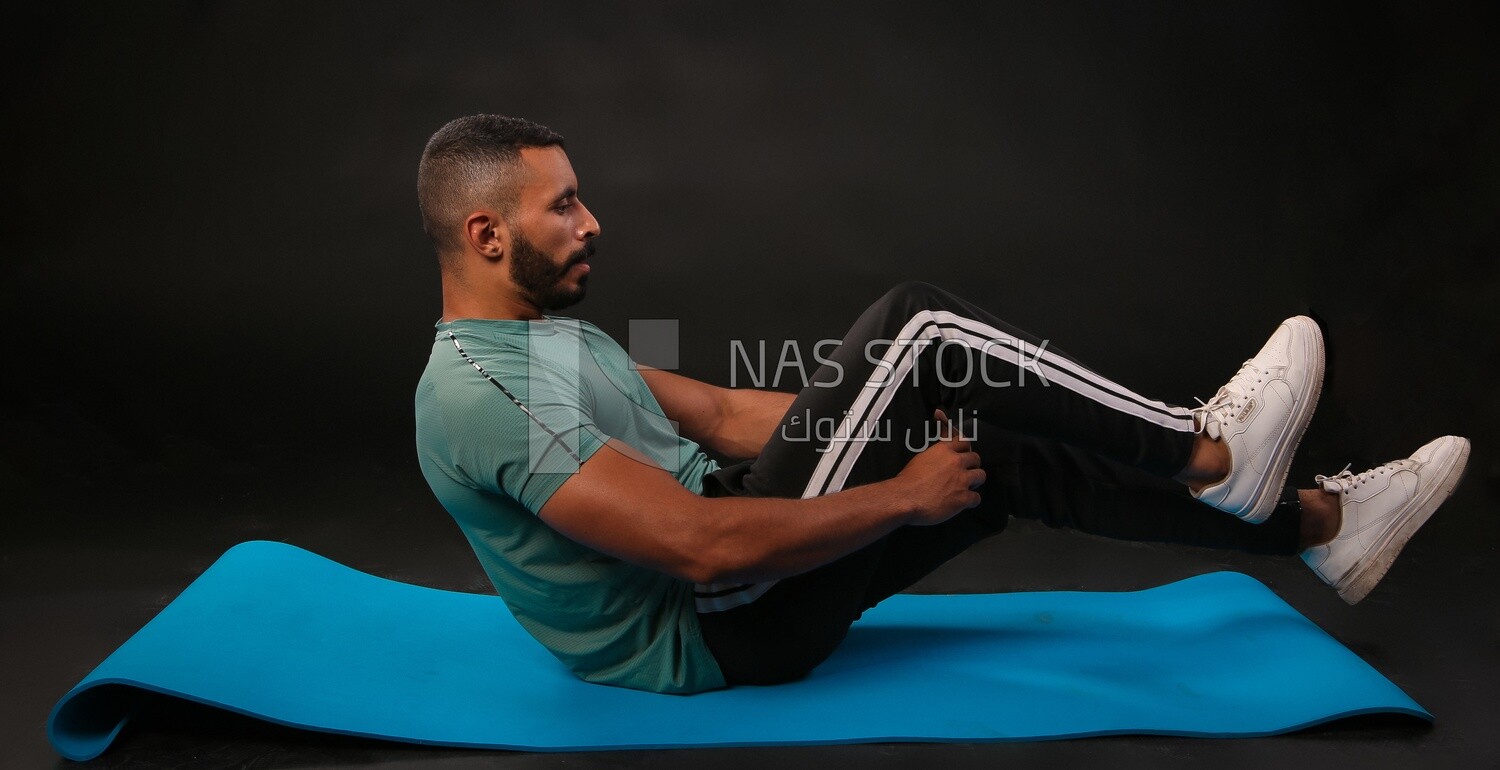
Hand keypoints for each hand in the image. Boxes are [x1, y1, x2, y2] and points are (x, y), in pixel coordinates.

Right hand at [895, 409, 985, 525]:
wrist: (905, 498)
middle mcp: (956, 462)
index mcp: (944, 450)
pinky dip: (971, 500)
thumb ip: (936, 449)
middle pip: (975, 458)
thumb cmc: (908, 480)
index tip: (963, 452)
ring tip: (966, 486)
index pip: (963, 441)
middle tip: (964, 472)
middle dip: (971, 465)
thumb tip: (939, 429)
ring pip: (981, 476)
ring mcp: (962, 480)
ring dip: (974, 481)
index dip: (964, 448)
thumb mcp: (921, 457)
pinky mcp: (963, 497)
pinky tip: (964, 502)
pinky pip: (977, 497)